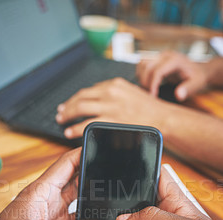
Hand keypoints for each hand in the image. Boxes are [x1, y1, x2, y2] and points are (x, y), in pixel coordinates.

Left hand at [0, 149, 111, 219]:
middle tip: (123, 184)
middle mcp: (50, 208)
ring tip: (119, 214)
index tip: (106, 150)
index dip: (85, 154)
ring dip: (99, 215)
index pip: (67, 165)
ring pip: (84, 214)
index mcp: (41, 195)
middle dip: (99, 184)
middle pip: (80, 188)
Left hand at [55, 78, 170, 137]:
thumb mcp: (132, 92)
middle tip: (60, 113)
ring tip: (61, 121)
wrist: (162, 118)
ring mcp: (109, 107)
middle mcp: (109, 92)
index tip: (70, 103)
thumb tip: (100, 97)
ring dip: (67, 115)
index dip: (76, 98)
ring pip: (80, 108)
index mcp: (114, 84)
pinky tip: (69, 132)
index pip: (89, 90)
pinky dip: (75, 128)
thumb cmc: (150, 109)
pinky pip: (87, 124)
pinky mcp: (111, 121)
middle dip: (67, 106)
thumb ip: (115, 93)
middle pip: (80, 97)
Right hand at [137, 51, 208, 100]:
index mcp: (175, 60)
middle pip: (147, 66)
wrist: (200, 70)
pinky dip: (142, 74)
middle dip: (145, 82)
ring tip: (147, 90)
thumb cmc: (198, 78)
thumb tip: (179, 95)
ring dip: (142, 77)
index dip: (152, 85)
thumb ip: (188, 89)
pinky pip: (143, 64)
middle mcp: (166, 55)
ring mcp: (161, 55)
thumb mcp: (197, 84)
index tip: (152, 97)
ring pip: (142, 63)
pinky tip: (147, 85)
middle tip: (149, 95)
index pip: (157, 71)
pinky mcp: (157, 59)